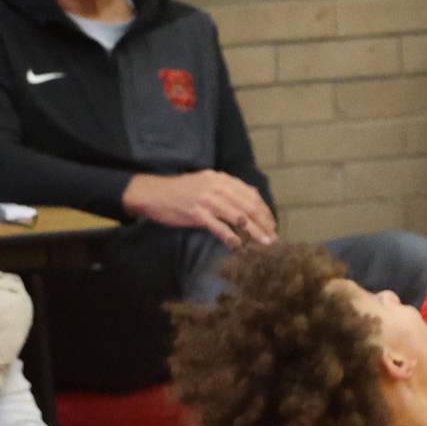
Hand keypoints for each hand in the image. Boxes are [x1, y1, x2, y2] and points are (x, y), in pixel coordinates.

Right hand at [122, 170, 276, 249]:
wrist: (152, 193)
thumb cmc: (181, 190)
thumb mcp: (207, 182)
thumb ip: (228, 188)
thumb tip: (253, 194)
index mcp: (222, 179)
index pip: (250, 194)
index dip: (264, 210)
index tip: (272, 224)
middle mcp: (217, 186)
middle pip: (248, 206)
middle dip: (264, 222)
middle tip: (273, 236)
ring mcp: (207, 200)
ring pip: (238, 216)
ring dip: (254, 231)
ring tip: (264, 243)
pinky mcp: (196, 213)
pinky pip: (219, 227)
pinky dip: (232, 237)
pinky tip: (240, 246)